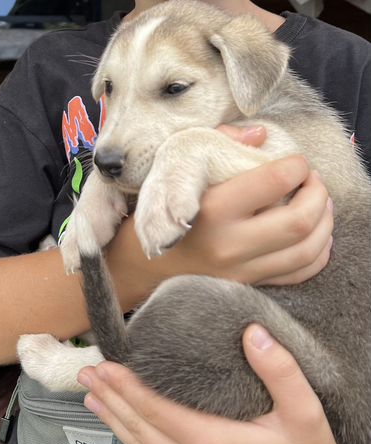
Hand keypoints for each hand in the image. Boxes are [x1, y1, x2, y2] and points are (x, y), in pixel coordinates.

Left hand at [78, 326, 370, 443]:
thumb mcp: (307, 413)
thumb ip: (280, 371)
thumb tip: (253, 333)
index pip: (157, 410)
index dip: (127, 386)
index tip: (105, 365)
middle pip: (141, 428)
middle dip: (111, 397)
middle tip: (87, 372)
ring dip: (114, 420)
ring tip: (92, 396)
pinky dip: (132, 443)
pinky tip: (122, 429)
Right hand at [106, 125, 332, 302]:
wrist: (138, 266)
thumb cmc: (155, 210)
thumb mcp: (175, 167)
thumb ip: (217, 144)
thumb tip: (260, 137)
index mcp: (211, 209)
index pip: (275, 181)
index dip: (298, 165)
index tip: (296, 161)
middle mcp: (228, 245)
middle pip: (299, 220)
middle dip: (318, 194)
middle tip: (313, 181)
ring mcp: (238, 271)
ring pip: (306, 251)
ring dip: (325, 223)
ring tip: (320, 205)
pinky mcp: (243, 287)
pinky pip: (296, 275)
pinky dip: (317, 254)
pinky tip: (316, 236)